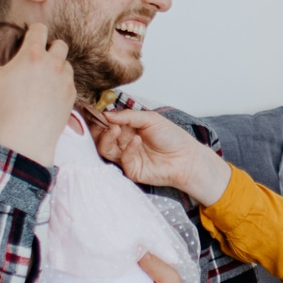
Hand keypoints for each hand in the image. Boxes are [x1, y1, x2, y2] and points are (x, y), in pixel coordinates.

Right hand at [0, 22, 73, 168]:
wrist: (24, 140)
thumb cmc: (3, 109)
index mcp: (33, 54)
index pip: (40, 29)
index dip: (32, 33)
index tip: (26, 41)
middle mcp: (54, 64)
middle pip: (59, 44)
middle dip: (48, 48)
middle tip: (33, 62)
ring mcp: (66, 80)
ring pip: (66, 63)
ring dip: (56, 66)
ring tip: (39, 80)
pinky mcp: (72, 96)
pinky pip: (70, 82)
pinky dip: (61, 84)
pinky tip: (47, 95)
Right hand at [94, 107, 229, 206]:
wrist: (186, 157)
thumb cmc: (172, 137)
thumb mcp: (150, 119)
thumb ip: (128, 116)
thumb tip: (107, 114)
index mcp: (126, 128)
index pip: (106, 123)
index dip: (100, 118)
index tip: (95, 112)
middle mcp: (123, 142)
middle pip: (101, 137)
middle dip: (98, 129)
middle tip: (102, 122)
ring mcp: (126, 157)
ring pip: (105, 149)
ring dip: (107, 138)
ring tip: (115, 129)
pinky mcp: (132, 170)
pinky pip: (122, 160)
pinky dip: (127, 149)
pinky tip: (136, 140)